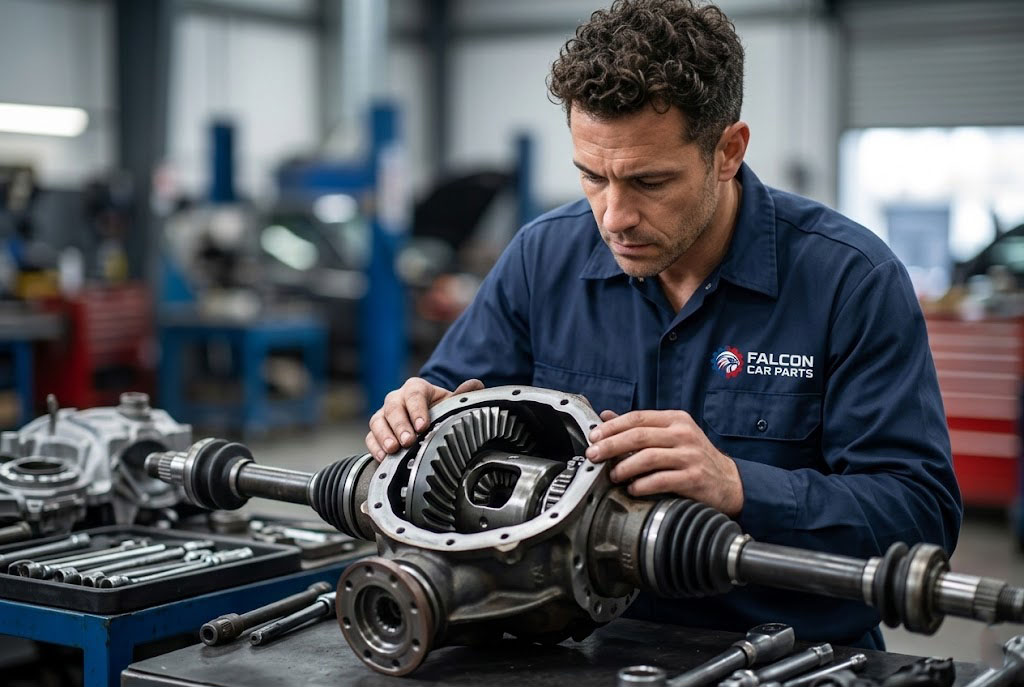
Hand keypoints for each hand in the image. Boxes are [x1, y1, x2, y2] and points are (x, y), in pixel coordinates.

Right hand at [366, 377, 484, 460]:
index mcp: (416, 389)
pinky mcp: (376, 431)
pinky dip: (375, 448)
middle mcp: (397, 399)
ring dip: (384, 436)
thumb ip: (460, 395)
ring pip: (378, 421)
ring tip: (393, 450)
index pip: (413, 394)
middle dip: (400, 425)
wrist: (426, 419)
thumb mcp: (450, 402)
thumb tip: (475, 385)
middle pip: (393, 407)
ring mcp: (384, 415)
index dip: (417, 409)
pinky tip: (384, 458)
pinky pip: (370, 437)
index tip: (423, 425)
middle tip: (408, 440)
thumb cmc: (438, 410)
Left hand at [584, 409, 743, 516]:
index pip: (637, 418)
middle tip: (594, 455)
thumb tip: (606, 416)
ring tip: (612, 475)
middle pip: (639, 436)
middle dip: (610, 445)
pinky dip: (642, 485)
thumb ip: (640, 427)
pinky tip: (632, 489)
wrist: (729, 483)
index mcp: (676, 420)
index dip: (612, 427)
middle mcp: (684, 434)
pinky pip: (661, 480)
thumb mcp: (670, 436)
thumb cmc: (694, 458)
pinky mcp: (694, 478)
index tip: (593, 436)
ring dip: (624, 467)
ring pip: (648, 457)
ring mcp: (690, 456)